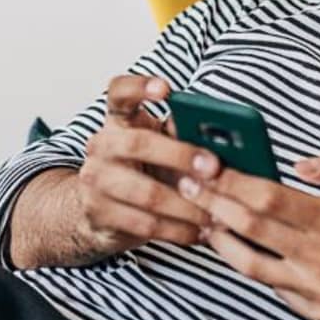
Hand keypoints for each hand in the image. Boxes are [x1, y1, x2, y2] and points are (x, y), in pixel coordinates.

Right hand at [72, 75, 210, 257]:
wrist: (98, 211)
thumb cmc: (142, 171)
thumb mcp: (158, 147)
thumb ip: (182, 136)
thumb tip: (224, 137)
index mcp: (118, 120)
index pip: (119, 92)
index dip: (139, 86)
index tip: (166, 88)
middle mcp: (101, 145)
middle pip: (138, 143)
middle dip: (181, 156)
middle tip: (214, 168)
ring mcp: (95, 180)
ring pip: (147, 193)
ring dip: (188, 206)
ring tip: (217, 214)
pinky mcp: (99, 213)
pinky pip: (145, 224)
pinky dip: (179, 230)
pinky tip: (200, 232)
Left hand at [178, 146, 319, 319]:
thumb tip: (301, 163)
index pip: (267, 198)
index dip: (231, 181)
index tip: (207, 166)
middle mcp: (319, 259)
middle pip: (248, 228)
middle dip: (212, 204)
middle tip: (187, 185)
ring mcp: (314, 290)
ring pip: (249, 265)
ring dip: (221, 240)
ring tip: (204, 219)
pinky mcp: (314, 312)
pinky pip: (272, 285)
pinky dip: (252, 264)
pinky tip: (239, 247)